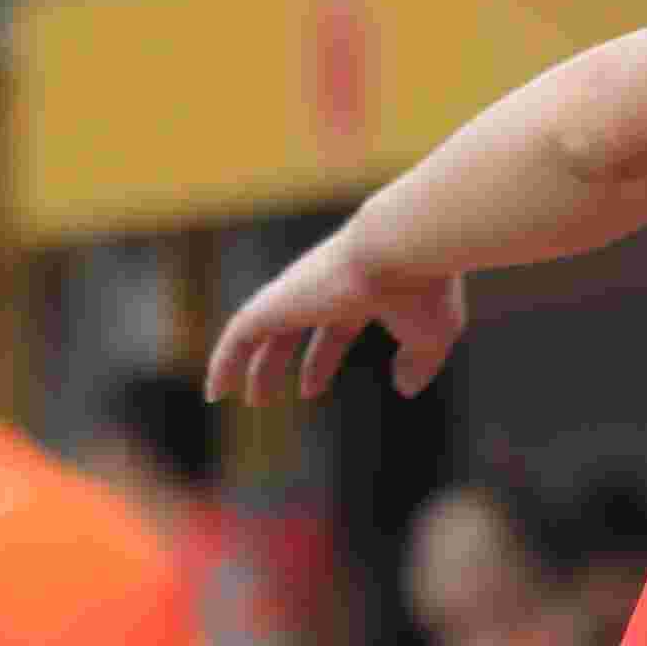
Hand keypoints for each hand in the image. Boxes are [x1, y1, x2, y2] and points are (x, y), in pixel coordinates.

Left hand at [208, 215, 465, 404]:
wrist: (402, 247)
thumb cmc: (425, 289)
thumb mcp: (432, 336)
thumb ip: (419, 362)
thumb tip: (404, 388)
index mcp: (359, 293)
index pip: (332, 330)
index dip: (319, 362)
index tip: (308, 391)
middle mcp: (322, 289)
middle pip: (286, 330)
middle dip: (272, 363)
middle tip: (260, 398)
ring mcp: (296, 293)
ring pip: (256, 330)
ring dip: (242, 365)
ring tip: (225, 397)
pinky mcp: (274, 302)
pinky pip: (238, 335)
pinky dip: (223, 360)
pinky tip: (214, 391)